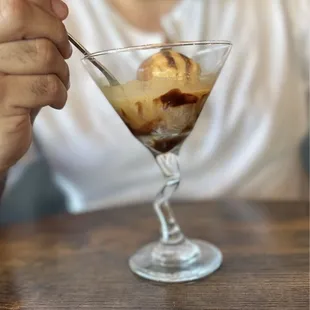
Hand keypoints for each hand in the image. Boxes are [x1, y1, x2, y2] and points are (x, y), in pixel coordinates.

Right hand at [0, 0, 70, 172]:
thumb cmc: (7, 97)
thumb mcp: (17, 59)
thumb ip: (32, 31)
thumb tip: (58, 6)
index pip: (12, 2)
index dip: (41, 5)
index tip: (59, 14)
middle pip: (20, 14)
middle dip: (54, 32)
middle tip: (63, 52)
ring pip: (43, 54)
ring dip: (62, 71)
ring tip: (58, 83)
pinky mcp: (2, 100)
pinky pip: (47, 85)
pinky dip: (60, 94)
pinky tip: (54, 101)